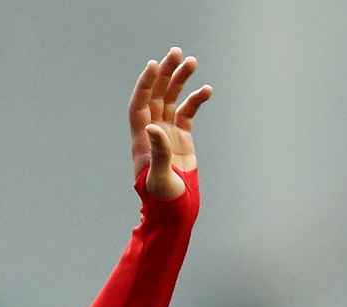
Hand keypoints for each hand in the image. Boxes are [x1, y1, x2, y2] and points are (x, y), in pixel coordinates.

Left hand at [128, 47, 211, 199]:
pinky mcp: (182, 140)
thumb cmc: (163, 201)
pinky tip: (206, 90)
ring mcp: (167, 135)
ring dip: (180, 81)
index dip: (145, 86)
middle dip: (164, 75)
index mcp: (142, 142)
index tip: (154, 66)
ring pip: (171, 101)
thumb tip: (153, 127)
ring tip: (192, 61)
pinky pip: (187, 113)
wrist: (174, 214)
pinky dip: (195, 101)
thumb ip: (159, 153)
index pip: (140, 107)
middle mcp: (152, 135)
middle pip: (156, 97)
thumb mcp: (160, 179)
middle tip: (176, 53)